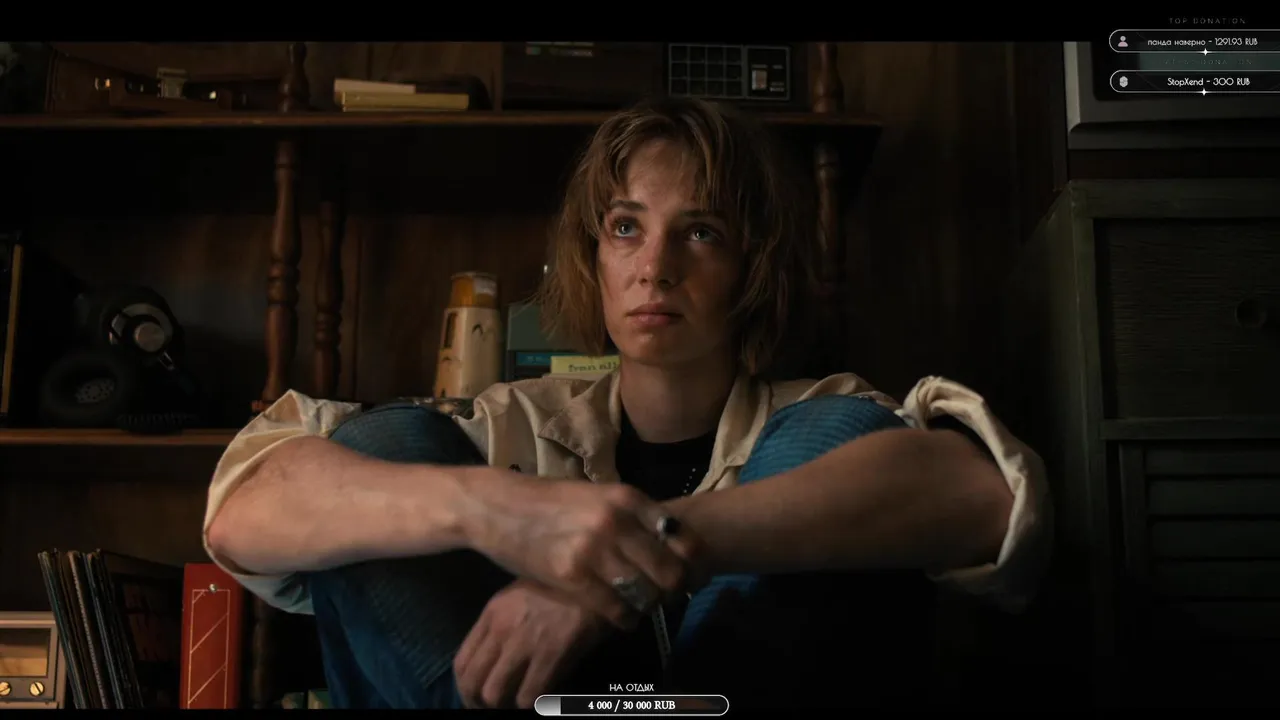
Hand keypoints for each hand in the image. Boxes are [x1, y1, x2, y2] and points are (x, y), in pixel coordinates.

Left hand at [454, 579, 609, 707]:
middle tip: (493, 709)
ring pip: (494, 693)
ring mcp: (524, 642)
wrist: (594, 576)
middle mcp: (501, 629)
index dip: (465, 688)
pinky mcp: (550, 654)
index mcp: (492, 614)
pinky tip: (538, 700)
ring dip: (503, 706)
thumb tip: (494, 660)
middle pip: (471, 682)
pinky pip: (527, 695)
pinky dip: (529, 704)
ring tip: (515, 705)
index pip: (461, 662)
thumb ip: (501, 625)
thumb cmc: (559, 586)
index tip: (476, 698)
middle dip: (478, 703)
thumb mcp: (519, 597)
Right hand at [463, 469, 703, 627]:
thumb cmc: (550, 502)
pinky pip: (616, 609)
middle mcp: (617, 522)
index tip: (690, 575)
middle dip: (675, 590)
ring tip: (643, 606)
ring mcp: (594, 551)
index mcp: (628, 498)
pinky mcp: (572, 577)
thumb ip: (632, 515)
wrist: (499, 508)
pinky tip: (621, 617)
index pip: (681, 538)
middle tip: (669, 598)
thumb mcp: (597, 495)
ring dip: (649, 606)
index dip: (692, 563)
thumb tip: (670, 541)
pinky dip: (625, 619)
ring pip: (646, 594)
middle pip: (670, 571)